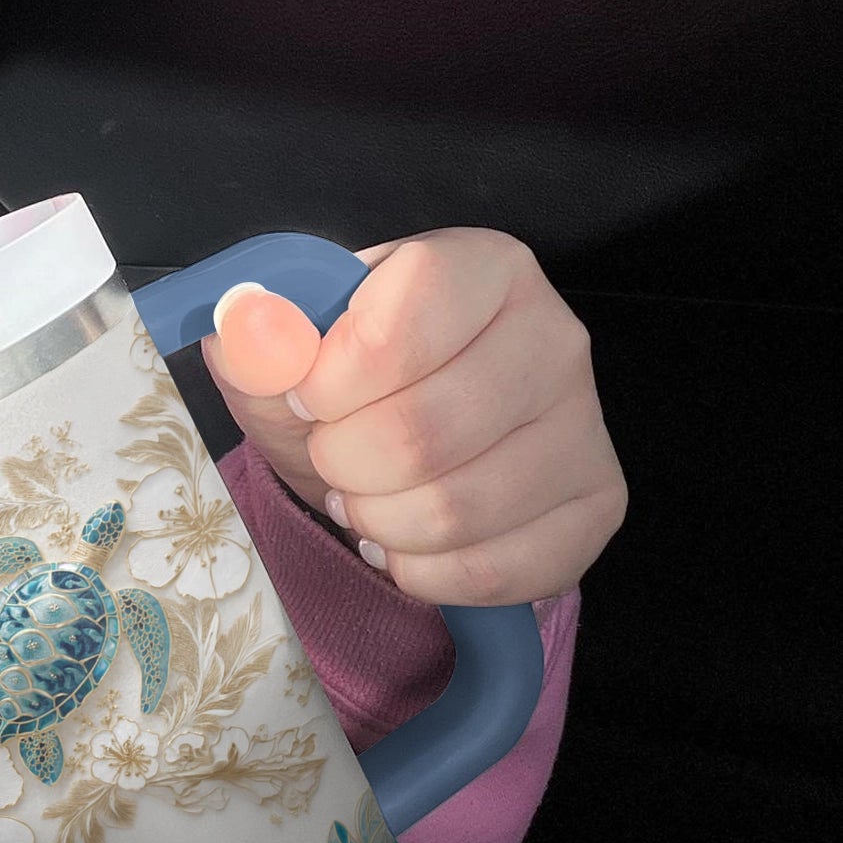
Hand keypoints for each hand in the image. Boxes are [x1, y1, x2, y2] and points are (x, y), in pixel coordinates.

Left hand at [204, 228, 625, 604]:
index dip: (330, 384)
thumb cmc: (350, 391)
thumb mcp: (287, 357)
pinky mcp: (595, 509)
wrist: (398, 451)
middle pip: (424, 433)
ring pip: (455, 512)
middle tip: (332, 461)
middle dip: (345, 465)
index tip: (306, 401)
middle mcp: (555, 337)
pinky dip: (421, 573)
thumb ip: (258, 340)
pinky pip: (493, 570)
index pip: (402, 327)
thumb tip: (247, 328)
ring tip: (365, 502)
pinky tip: (404, 545)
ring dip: (377, 524)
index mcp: (485, 269)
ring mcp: (586, 427)